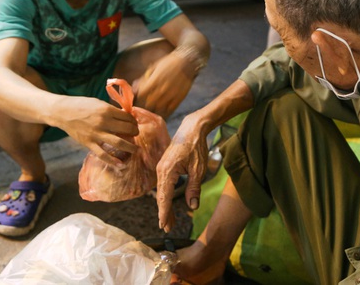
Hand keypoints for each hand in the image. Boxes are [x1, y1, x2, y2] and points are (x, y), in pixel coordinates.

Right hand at [53, 96, 138, 165]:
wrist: (62, 112)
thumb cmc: (81, 105)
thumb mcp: (98, 103)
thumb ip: (111, 110)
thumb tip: (126, 117)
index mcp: (107, 110)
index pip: (127, 117)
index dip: (133, 120)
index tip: (134, 123)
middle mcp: (103, 122)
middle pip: (127, 129)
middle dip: (134, 132)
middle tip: (136, 133)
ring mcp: (96, 134)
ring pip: (119, 143)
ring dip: (130, 147)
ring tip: (136, 149)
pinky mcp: (89, 143)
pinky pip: (103, 154)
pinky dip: (112, 161)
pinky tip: (121, 164)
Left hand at [134, 51, 195, 117]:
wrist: (188, 62)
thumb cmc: (169, 63)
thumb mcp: (154, 67)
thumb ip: (144, 78)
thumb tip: (134, 87)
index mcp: (154, 81)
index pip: (141, 94)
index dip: (136, 98)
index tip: (135, 99)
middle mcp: (162, 90)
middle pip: (148, 104)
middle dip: (143, 105)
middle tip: (141, 106)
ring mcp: (171, 96)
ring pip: (158, 109)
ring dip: (153, 110)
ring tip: (150, 110)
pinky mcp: (179, 99)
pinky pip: (169, 111)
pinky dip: (163, 113)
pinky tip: (160, 112)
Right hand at [156, 114, 207, 231]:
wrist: (192, 129)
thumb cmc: (196, 147)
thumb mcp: (198, 170)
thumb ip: (193, 188)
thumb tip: (192, 206)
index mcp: (168, 171)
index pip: (164, 197)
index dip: (164, 213)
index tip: (164, 226)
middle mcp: (161, 170)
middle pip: (161, 197)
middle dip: (164, 213)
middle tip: (167, 229)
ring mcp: (161, 168)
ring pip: (161, 192)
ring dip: (164, 206)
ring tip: (168, 221)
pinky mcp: (165, 166)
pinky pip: (163, 185)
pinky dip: (165, 196)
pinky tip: (168, 204)